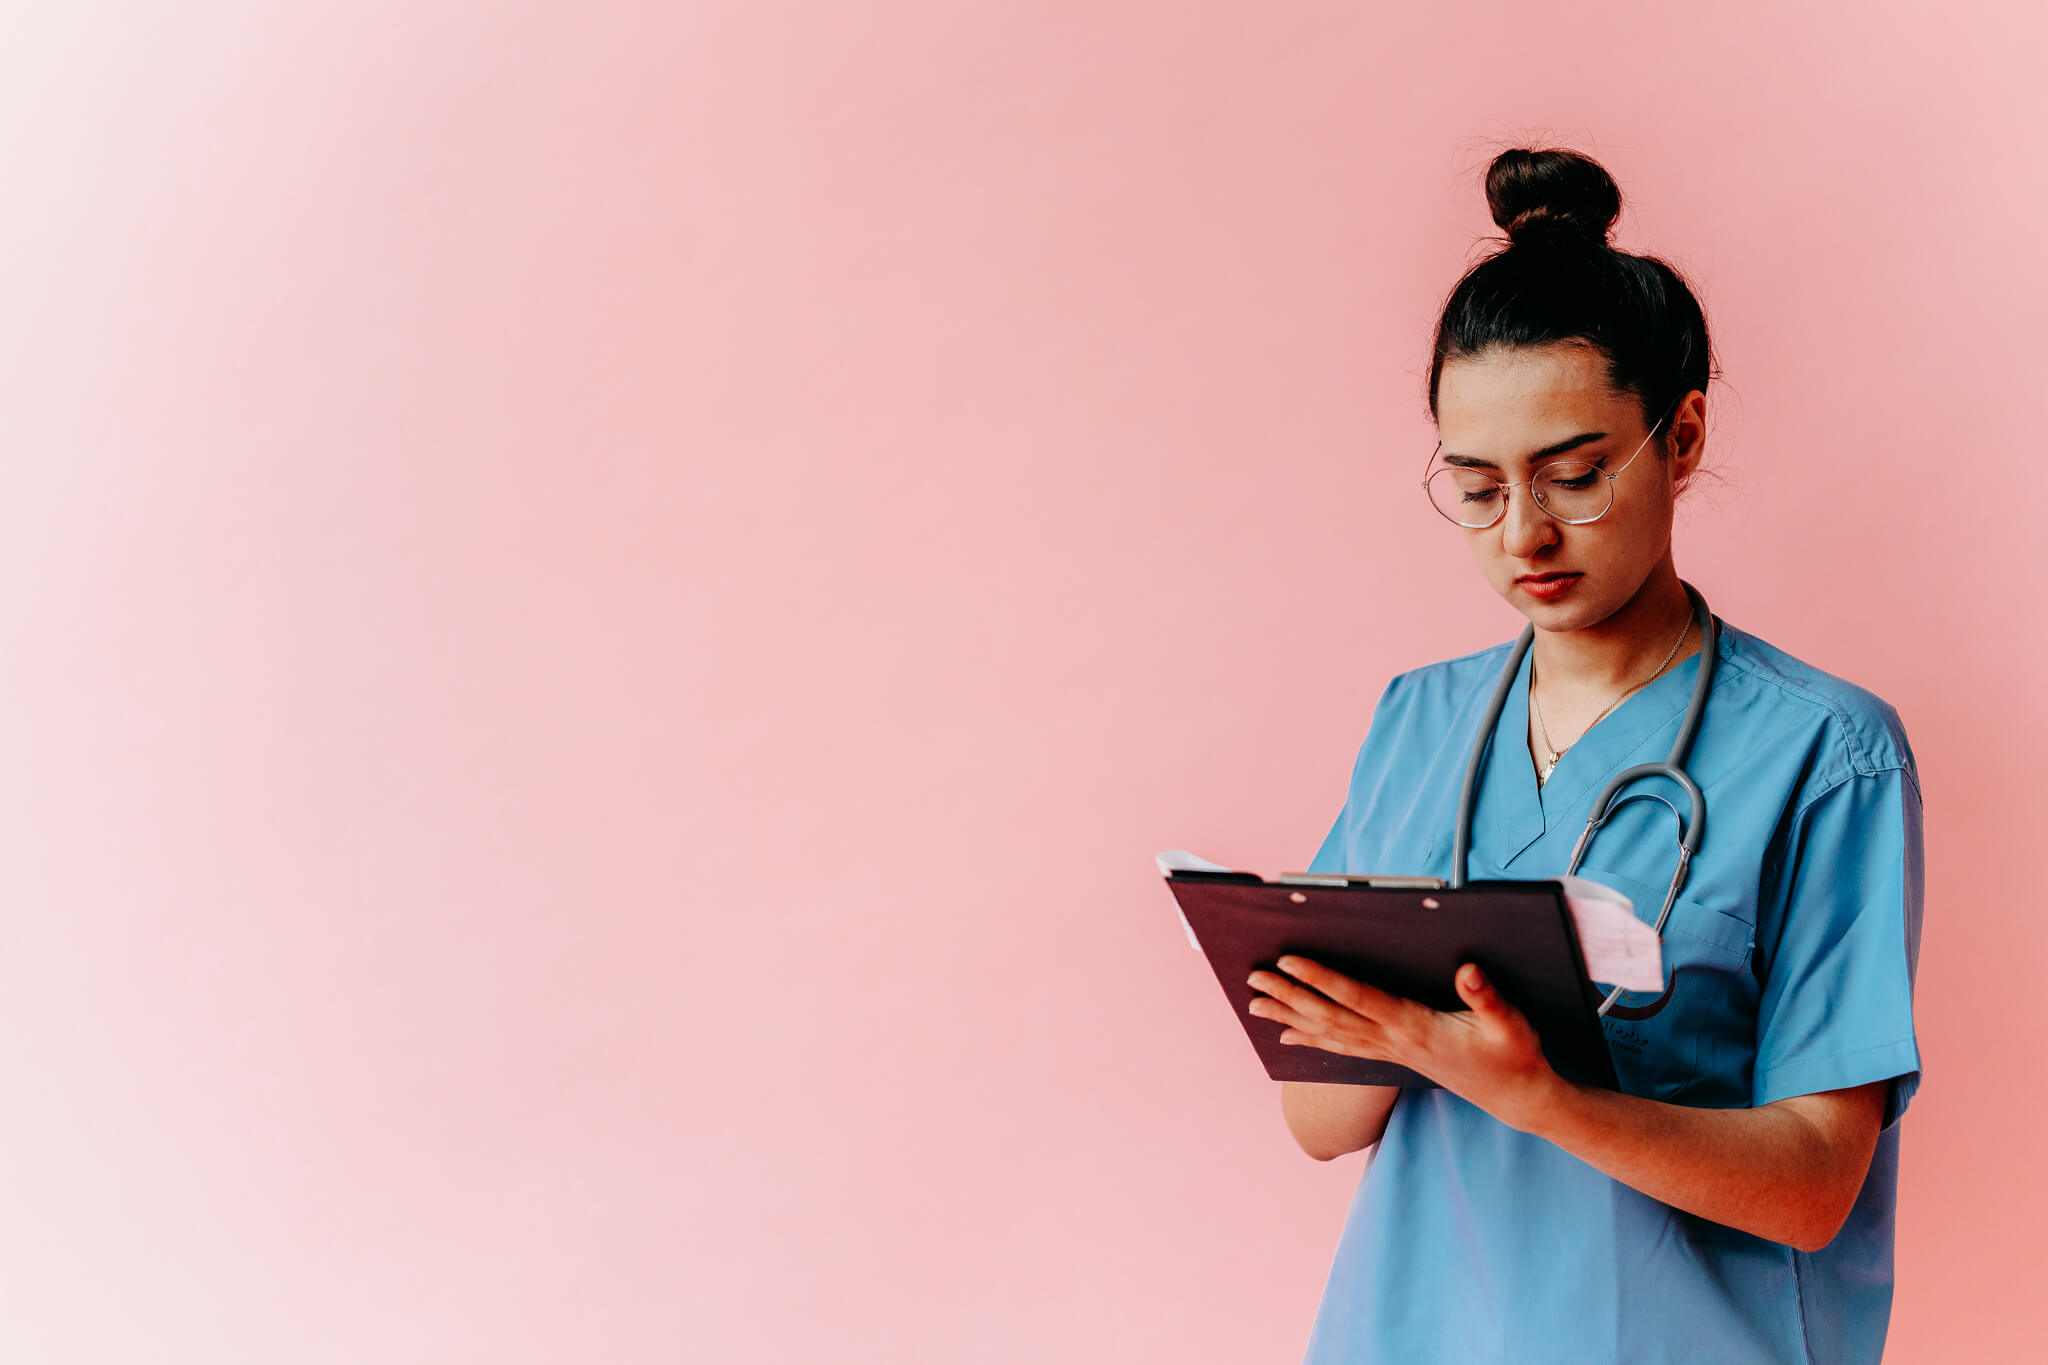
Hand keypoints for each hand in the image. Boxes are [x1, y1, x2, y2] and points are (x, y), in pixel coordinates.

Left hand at [1246, 956, 1564, 1132]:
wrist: (1518, 1098)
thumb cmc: (1515, 1057)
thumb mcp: (1512, 1024)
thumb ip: (1487, 998)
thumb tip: (1468, 971)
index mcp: (1415, 1027)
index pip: (1358, 999)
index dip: (1322, 979)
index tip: (1290, 960)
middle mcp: (1394, 1042)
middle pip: (1330, 1016)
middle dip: (1289, 994)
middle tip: (1253, 976)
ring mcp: (1391, 1052)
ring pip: (1330, 1032)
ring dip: (1290, 1015)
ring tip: (1255, 1002)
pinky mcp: (1393, 1057)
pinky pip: (1342, 1048)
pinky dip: (1312, 1038)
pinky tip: (1287, 1034)